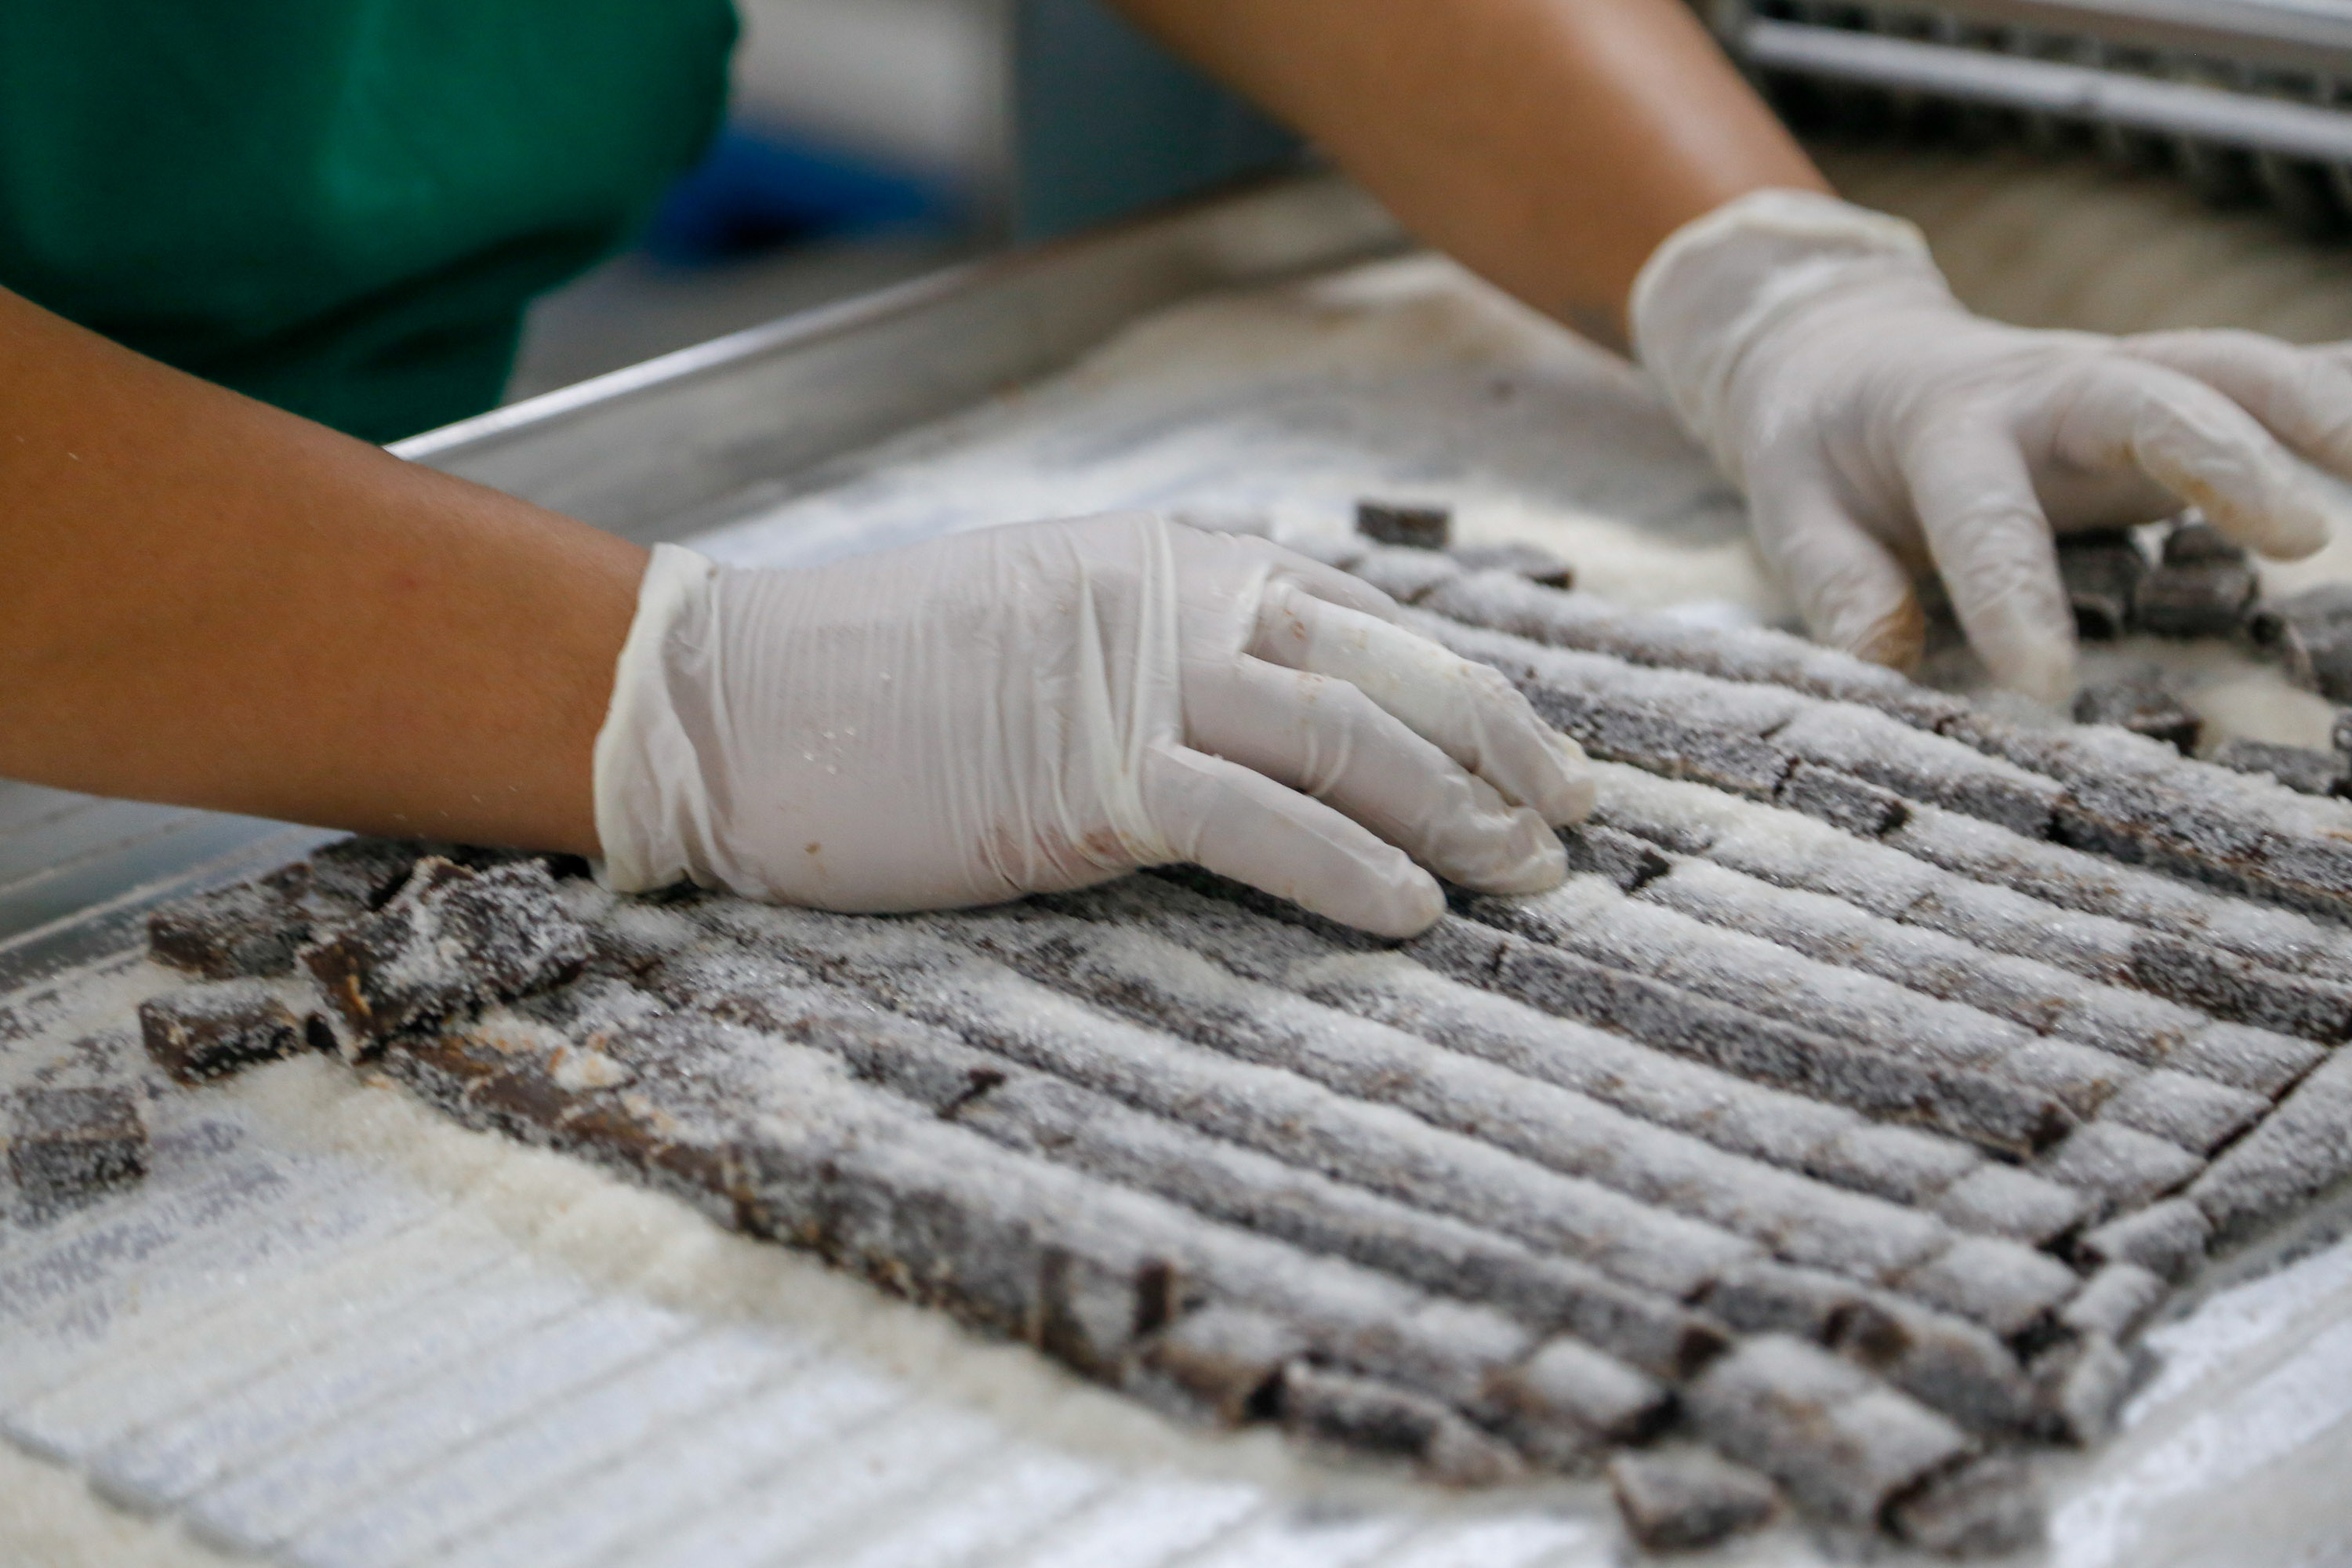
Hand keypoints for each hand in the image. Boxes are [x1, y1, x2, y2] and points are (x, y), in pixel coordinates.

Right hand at [593, 513, 1592, 936]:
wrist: (727, 695)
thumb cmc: (876, 680)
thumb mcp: (1046, 633)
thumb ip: (1161, 659)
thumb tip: (1268, 730)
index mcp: (1170, 562)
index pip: (1363, 623)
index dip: (1471, 694)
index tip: (1545, 756)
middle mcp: (1174, 599)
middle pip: (1386, 671)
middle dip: (1500, 749)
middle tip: (1576, 822)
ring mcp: (1133, 679)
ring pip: (1344, 740)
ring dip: (1456, 813)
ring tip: (1531, 876)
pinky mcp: (1086, 773)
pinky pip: (1254, 821)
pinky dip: (1348, 865)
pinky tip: (1414, 911)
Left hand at [1632, 190, 2348, 701]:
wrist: (1850, 351)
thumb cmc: (1823, 449)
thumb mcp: (1793, 508)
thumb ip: (1837, 580)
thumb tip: (1878, 663)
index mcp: (1943, 425)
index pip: (1982, 510)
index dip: (2013, 593)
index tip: (2047, 683)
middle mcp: (2046, 389)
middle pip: (2144, 400)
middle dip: (2224, 457)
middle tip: (2301, 536)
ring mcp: (2119, 379)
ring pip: (2230, 370)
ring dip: (2318, 407)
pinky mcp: (2168, 386)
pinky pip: (2267, 377)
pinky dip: (2339, 388)